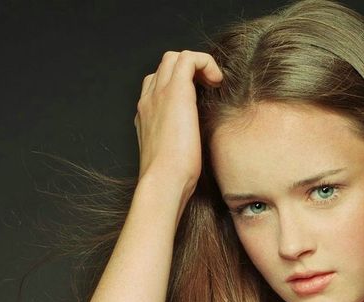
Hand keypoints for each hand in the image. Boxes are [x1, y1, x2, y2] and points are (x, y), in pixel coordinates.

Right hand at [134, 50, 222, 193]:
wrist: (163, 181)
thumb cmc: (171, 177)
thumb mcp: (172, 154)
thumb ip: (178, 139)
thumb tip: (196, 139)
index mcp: (146, 115)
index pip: (157, 83)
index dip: (180, 83)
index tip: (200, 98)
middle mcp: (148, 100)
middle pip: (165, 65)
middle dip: (188, 70)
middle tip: (208, 88)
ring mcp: (159, 94)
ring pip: (174, 57)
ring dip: (197, 65)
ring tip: (212, 84)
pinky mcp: (175, 92)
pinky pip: (189, 58)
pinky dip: (206, 63)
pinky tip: (217, 82)